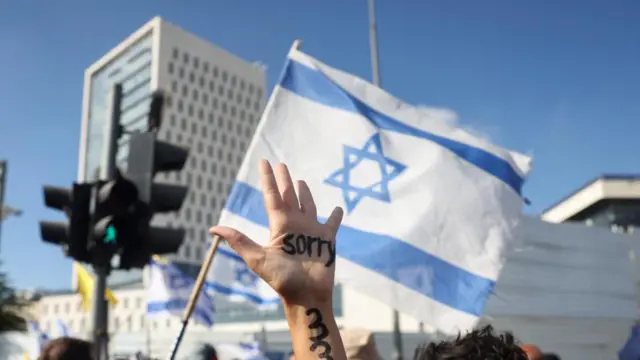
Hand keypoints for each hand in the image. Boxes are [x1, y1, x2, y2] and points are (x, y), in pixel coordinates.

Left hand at [209, 160, 343, 304]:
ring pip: (308, 205)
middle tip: (282, 164)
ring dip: (305, 194)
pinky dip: (336, 216)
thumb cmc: (281, 279)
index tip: (265, 162)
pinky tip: (338, 209)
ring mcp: (311, 231)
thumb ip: (238, 241)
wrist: (305, 295)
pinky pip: (332, 223)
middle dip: (285, 180)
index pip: (272, 196)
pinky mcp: (327, 239)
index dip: (268, 179)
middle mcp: (295, 225)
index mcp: (280, 226)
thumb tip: (212, 229)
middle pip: (289, 196)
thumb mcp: (257, 258)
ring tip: (301, 181)